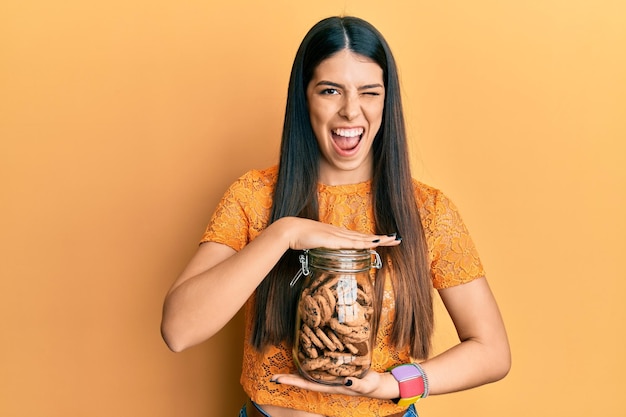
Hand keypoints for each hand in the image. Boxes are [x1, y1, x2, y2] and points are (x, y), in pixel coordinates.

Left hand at [269, 370, 398, 399]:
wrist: (376, 384)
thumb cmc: (371, 385)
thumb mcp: (366, 385)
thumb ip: (357, 384)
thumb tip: (346, 381)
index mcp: (332, 386)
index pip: (308, 384)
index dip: (293, 381)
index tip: (278, 379)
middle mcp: (327, 382)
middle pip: (304, 380)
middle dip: (289, 378)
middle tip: (273, 376)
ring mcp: (330, 377)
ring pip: (309, 374)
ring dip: (296, 371)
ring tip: (282, 366)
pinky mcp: (334, 370)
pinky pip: (318, 368)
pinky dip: (308, 363)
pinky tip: (302, 358)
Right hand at [276, 217, 400, 250]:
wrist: (291, 231)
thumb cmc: (301, 238)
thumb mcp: (317, 245)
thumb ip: (324, 249)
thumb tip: (327, 256)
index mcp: (338, 235)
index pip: (360, 238)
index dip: (373, 239)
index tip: (385, 240)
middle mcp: (341, 234)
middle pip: (366, 236)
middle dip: (382, 238)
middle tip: (397, 239)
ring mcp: (338, 236)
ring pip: (363, 238)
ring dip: (379, 239)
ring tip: (393, 239)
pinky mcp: (334, 240)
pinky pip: (353, 243)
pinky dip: (365, 243)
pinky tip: (375, 243)